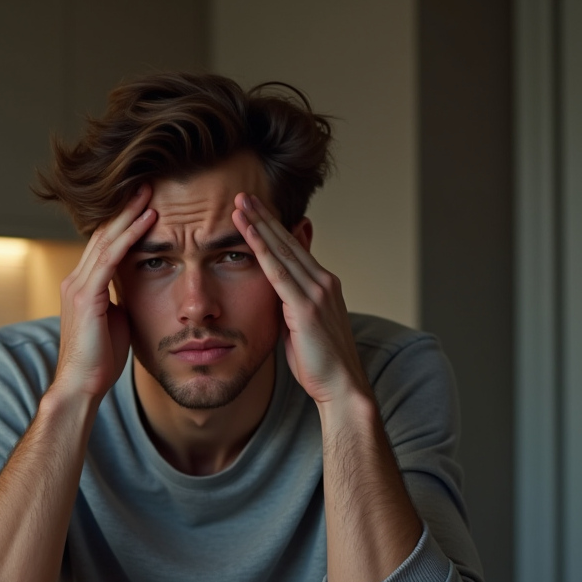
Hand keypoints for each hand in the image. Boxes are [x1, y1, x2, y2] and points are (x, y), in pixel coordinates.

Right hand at [53, 185, 155, 401]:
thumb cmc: (101, 359)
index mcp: (82, 285)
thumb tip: (136, 287)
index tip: (143, 201)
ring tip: (149, 191)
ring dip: (130, 214)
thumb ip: (121, 299)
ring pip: (107, 240)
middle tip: (146, 183)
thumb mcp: (115, 321)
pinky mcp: (86, 296)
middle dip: (125, 208)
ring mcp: (78, 286)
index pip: (104, 244)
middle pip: (103, 234)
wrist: (82, 386)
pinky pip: (111, 258)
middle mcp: (76, 279)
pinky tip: (148, 220)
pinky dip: (131, 236)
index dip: (122, 222)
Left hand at [232, 193, 368, 405]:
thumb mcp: (301, 326)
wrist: (341, 387)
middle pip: (288, 240)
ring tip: (240, 203)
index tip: (255, 209)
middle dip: (264, 216)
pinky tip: (247, 232)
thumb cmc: (319, 363)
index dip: (273, 227)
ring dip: (259, 224)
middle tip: (243, 194)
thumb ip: (290, 305)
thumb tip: (277, 294)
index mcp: (323, 285)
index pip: (293, 248)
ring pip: (282, 249)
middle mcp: (323, 281)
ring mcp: (317, 291)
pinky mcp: (306, 305)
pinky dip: (261, 248)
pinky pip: (278, 270)